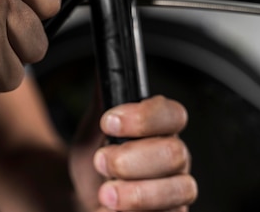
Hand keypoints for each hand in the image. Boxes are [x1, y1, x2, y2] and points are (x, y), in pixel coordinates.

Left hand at [70, 95, 197, 210]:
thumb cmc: (96, 159)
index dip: (143, 117)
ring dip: (136, 193)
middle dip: (131, 158)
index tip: (109, 121)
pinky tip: (109, 211)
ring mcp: (177, 191)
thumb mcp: (94, 127)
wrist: (82, 196)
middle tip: (101, 161)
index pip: (172, 114)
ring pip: (177, 190)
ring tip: (104, 194)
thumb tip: (106, 63)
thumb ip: (104, 98)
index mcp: (161, 129)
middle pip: (173, 153)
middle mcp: (175, 158)